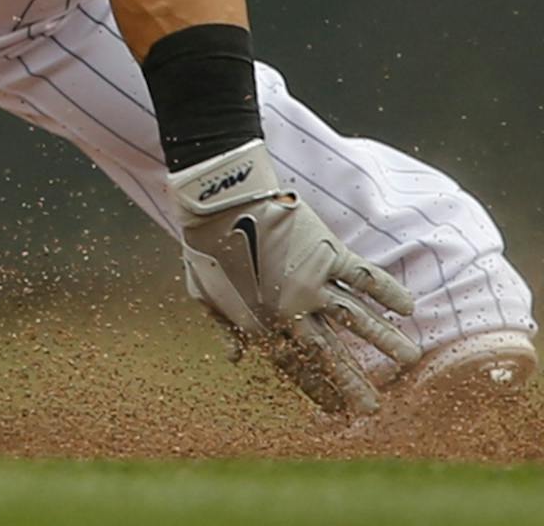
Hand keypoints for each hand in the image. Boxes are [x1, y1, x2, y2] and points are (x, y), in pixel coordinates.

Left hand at [170, 140, 418, 414]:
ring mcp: (313, 280)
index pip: (295, 365)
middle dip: (353, 382)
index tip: (337, 410)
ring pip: (357, 318)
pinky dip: (387, 291)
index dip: (317, 388)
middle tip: (374, 408)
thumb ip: (222, 327)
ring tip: (410, 359)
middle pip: (329, 352)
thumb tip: (236, 357)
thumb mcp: (203, 291)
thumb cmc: (204, 245)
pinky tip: (408, 307)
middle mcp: (293, 308)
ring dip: (384, 339)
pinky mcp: (327, 251)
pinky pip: (364, 276)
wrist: (216, 202)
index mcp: (262, 320)